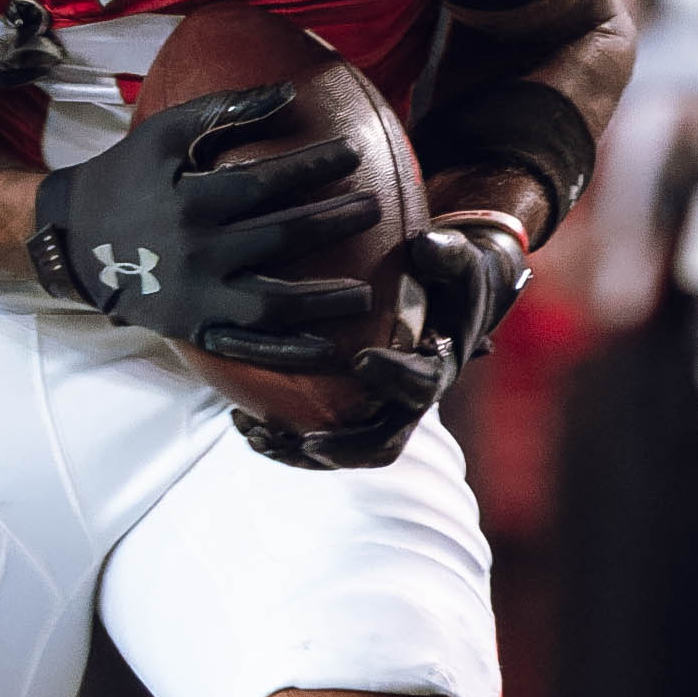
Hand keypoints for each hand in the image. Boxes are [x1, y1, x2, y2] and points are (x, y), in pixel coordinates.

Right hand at [31, 80, 374, 359]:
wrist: (73, 238)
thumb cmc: (126, 176)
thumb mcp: (163, 134)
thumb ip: (225, 110)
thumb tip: (288, 92)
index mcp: (191, 201)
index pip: (267, 183)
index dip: (315, 166)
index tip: (352, 153)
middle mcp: (196, 252)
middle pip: (281, 238)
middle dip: (334, 222)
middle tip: (373, 208)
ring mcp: (195, 296)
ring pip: (272, 303)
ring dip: (323, 300)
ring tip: (364, 293)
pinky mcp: (192, 327)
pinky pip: (245, 347)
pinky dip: (286, 352)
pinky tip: (325, 348)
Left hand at [248, 208, 526, 470]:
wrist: (447, 305)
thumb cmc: (447, 279)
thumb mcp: (455, 262)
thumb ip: (446, 254)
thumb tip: (426, 243)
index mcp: (436, 369)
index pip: (421, 385)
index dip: (394, 377)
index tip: (362, 360)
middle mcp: (409, 403)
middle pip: (383, 443)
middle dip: (345, 447)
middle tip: (307, 441)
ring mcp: (380, 414)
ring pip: (344, 453)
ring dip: (301, 453)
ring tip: (258, 436)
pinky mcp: (352, 416)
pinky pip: (318, 442)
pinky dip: (283, 440)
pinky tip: (242, 422)